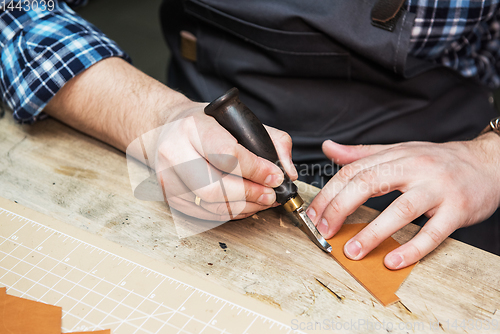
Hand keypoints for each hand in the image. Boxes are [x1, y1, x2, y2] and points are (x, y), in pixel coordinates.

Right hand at [154, 101, 297, 220]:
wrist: (167, 130)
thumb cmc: (206, 126)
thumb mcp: (240, 120)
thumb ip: (273, 141)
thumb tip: (289, 172)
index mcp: (193, 128)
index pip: (227, 155)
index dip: (257, 170)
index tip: (276, 176)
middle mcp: (174, 153)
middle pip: (215, 188)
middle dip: (250, 194)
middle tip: (270, 195)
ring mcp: (169, 178)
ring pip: (211, 205)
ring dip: (244, 207)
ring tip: (263, 200)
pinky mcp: (170, 197)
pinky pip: (205, 214)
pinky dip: (231, 214)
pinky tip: (246, 206)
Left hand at [307, 133, 499, 268]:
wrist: (488, 162)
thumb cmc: (438, 160)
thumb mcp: (398, 150)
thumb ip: (362, 153)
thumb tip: (328, 148)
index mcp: (396, 155)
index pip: (353, 172)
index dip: (329, 194)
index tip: (314, 215)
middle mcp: (415, 168)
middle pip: (369, 184)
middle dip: (340, 209)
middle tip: (325, 231)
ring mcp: (437, 188)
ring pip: (400, 210)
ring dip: (372, 233)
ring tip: (352, 251)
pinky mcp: (458, 209)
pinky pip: (433, 233)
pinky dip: (412, 249)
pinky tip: (392, 260)